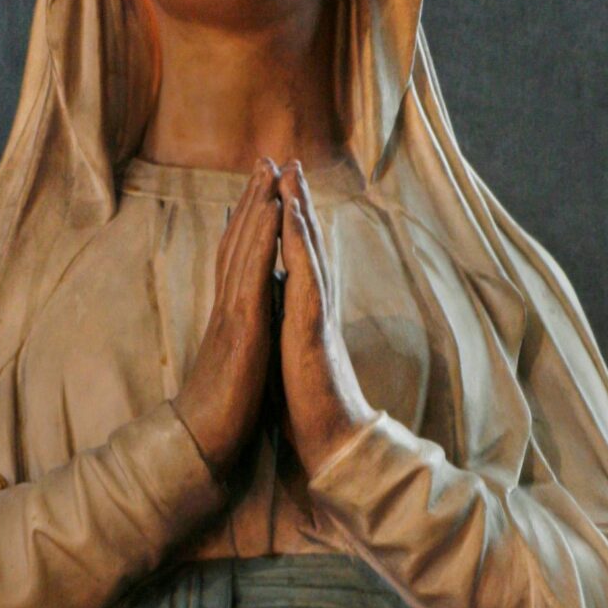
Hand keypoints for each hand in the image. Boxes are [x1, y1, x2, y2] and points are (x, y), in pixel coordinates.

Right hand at [174, 161, 281, 477]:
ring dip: (256, 205)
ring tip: (268, 170)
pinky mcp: (241, 325)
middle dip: (252, 200)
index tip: (261, 192)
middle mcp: (228, 305)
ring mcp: (232, 311)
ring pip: (242, 247)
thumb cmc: (221, 407)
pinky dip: (261, 236)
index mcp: (231, 315)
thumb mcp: (240, 360)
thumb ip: (245, 334)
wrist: (202, 439)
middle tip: (263, 161)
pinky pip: (251, 271)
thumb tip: (256, 319)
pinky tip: (272, 211)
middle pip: (237, 241)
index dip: (249, 224)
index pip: (239, 259)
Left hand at [278, 163, 375, 476]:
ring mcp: (316, 317)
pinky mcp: (312, 332)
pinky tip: (291, 219)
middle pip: (307, 245)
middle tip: (286, 162)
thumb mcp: (289, 357)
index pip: (297, 260)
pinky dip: (299, 246)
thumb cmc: (312, 407)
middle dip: (296, 202)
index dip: (288, 224)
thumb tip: (275, 311)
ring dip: (300, 212)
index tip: (276, 190)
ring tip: (290, 174)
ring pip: (310, 254)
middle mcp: (314, 308)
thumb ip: (286, 329)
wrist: (332, 445)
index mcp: (304, 314)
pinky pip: (306, 279)